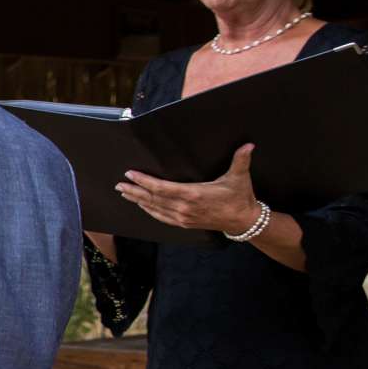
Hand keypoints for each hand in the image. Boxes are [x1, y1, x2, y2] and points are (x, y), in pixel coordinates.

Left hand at [114, 144, 260, 235]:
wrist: (244, 221)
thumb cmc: (240, 198)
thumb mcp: (240, 177)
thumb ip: (241, 160)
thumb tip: (249, 145)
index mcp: (193, 194)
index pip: (161, 188)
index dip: (144, 181)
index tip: (130, 174)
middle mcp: (184, 207)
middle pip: (152, 199)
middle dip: (134, 191)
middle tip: (119, 185)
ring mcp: (183, 217)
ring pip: (154, 208)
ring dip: (138, 200)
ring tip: (124, 193)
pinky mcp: (185, 223)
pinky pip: (161, 217)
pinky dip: (149, 211)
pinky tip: (141, 206)